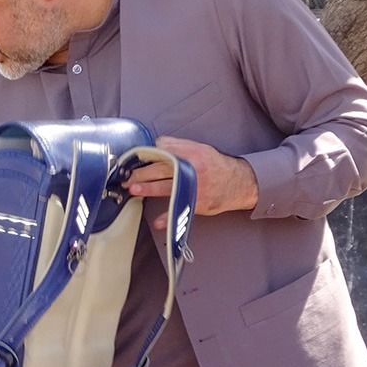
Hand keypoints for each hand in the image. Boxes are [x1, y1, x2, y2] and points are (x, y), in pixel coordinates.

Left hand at [124, 136, 258, 229]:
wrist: (239, 183)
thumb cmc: (215, 165)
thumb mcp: (199, 148)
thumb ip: (177, 145)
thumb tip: (154, 144)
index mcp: (190, 152)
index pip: (162, 151)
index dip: (144, 156)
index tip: (132, 161)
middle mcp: (192, 168)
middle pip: (161, 168)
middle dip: (141, 173)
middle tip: (127, 178)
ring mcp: (195, 186)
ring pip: (166, 187)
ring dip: (148, 189)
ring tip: (134, 189)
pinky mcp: (198, 203)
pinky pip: (180, 210)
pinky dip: (168, 218)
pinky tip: (158, 222)